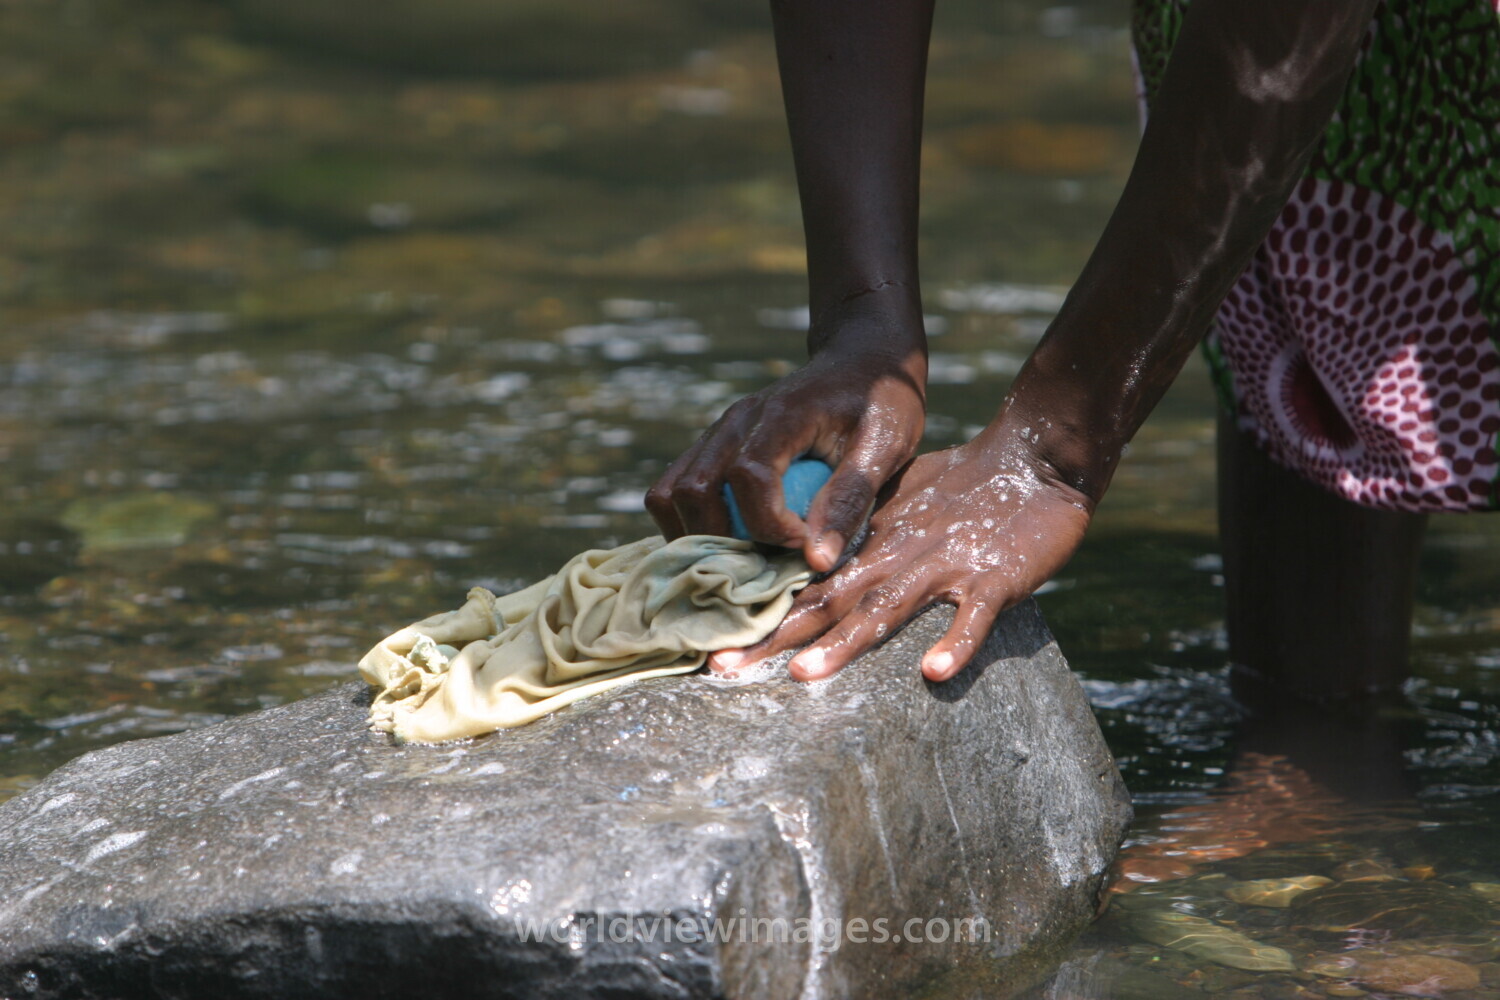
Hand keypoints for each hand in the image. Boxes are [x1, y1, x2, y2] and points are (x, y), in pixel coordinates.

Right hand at [646, 296, 926, 572]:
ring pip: (669, 492)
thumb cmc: (882, 401)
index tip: (803, 544)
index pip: (747, 477)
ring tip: (743, 556)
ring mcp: (719, 433)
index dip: (769, 525)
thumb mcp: (886, 446)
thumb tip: (816, 561)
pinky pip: (676, 489)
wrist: (862, 360)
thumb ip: (850, 500)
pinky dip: (691, 522)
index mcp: (781, 416)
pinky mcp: (714, 446)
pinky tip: (732, 540)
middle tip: (768, 559)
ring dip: (696, 535)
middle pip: (691, 490)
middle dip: (723, 540)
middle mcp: (736, 422)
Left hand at [707, 421, 1093, 681]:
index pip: (807, 581)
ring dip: (846, 642)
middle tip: (724, 668)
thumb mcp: (900, 504)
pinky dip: (956, 643)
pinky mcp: (995, 579)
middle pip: (828, 600)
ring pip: (888, 607)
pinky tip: (934, 672)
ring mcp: (945, 567)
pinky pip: (975, 617)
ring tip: (804, 673)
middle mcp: (898, 555)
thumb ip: (858, 534)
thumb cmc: (965, 486)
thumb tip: (808, 565)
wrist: (1035, 460)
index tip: (714, 644)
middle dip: (776, 636)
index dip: (761, 612)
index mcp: (873, 541)